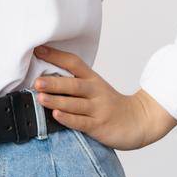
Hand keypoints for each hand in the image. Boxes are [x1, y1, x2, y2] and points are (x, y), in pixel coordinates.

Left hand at [32, 45, 176, 150]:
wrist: (139, 120)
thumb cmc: (111, 105)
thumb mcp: (97, 88)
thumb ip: (75, 84)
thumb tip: (45, 78)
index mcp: (93, 79)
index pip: (74, 63)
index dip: (57, 56)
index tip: (39, 50)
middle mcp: (96, 92)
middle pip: (74, 85)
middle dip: (54, 83)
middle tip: (37, 81)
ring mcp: (98, 109)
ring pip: (75, 104)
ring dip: (57, 101)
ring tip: (40, 97)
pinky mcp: (99, 126)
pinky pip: (82, 122)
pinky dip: (68, 119)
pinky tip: (56, 116)